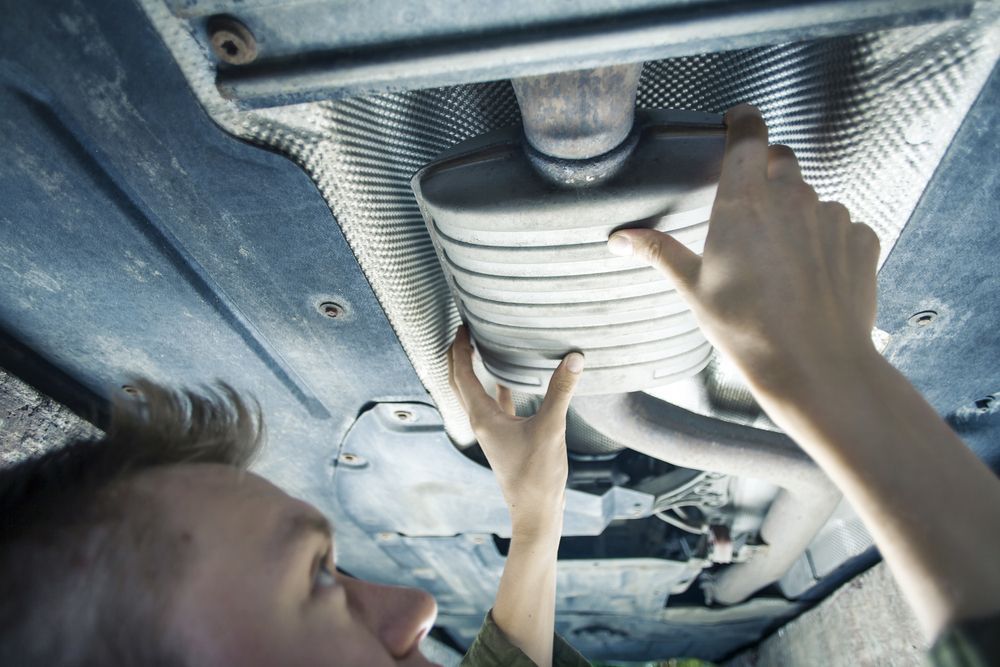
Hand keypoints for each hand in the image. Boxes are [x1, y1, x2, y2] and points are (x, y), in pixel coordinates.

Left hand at [447, 326, 583, 534]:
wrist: (536, 512)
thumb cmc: (537, 476)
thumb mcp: (551, 429)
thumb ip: (560, 391)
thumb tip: (574, 357)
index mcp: (483, 417)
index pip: (462, 374)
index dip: (459, 347)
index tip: (462, 324)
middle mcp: (482, 422)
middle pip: (462, 381)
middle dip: (460, 354)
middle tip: (465, 328)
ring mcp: (493, 431)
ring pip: (477, 393)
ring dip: (475, 369)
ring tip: (481, 346)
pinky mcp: (506, 438)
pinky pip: (497, 405)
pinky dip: (499, 388)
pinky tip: (510, 380)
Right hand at [607, 104, 880, 401]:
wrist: (816, 366)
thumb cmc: (747, 328)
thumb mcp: (694, 289)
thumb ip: (660, 252)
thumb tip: (620, 238)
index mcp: (745, 201)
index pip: (749, 134)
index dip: (743, 120)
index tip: (736, 120)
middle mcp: (792, 197)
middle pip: (781, 160)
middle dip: (766, 172)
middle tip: (750, 210)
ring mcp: (832, 216)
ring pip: (811, 197)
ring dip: (796, 213)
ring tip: (781, 259)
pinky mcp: (861, 239)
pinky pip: (841, 225)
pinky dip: (826, 240)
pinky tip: (813, 275)